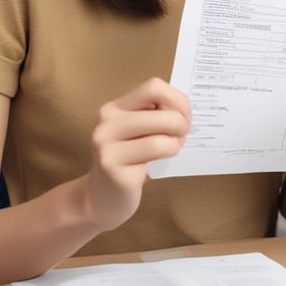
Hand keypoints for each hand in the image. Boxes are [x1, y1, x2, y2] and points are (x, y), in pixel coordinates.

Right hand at [85, 78, 190, 230]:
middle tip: (180, 136)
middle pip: (163, 112)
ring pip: (162, 135)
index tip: (184, 115)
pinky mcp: (114, 170)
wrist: (100, 198)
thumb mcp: (136, 131)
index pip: (153, 87)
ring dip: (176, 143)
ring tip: (170, 149)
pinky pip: (156, 153)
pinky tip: (156, 163)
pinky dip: (168, 155)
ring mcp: (108, 147)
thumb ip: (154, 114)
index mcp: (113, 108)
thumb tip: (184, 108)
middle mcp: (106, 123)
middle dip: (182, 124)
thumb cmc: (128, 161)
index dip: (177, 99)